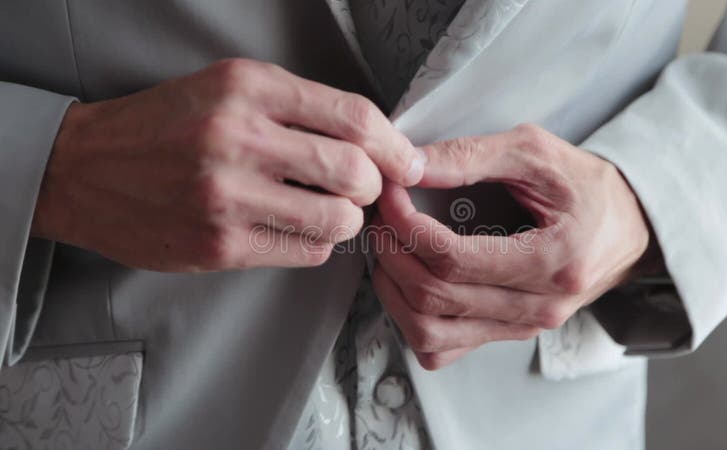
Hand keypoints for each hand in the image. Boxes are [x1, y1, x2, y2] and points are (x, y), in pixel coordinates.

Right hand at [32, 58, 424, 270]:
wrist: (84, 169)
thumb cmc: (163, 126)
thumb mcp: (227, 88)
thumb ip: (299, 108)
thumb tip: (374, 143)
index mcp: (248, 89)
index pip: (353, 116)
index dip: (394, 144)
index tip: (405, 161)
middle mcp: (238, 138)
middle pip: (354, 170)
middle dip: (374, 185)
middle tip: (364, 188)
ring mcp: (227, 196)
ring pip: (337, 219)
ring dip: (347, 219)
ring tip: (328, 210)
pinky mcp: (219, 245)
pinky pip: (306, 252)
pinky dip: (316, 242)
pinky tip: (295, 229)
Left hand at [372, 124, 652, 369]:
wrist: (630, 225)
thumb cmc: (589, 188)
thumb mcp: (537, 153)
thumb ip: (471, 155)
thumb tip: (411, 166)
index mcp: (552, 260)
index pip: (453, 260)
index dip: (406, 227)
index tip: (390, 196)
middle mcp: (538, 306)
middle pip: (435, 297)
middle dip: (392, 253)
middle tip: (383, 218)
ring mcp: (523, 328)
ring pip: (430, 333)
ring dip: (394, 292)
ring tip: (389, 250)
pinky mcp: (509, 334)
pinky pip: (443, 350)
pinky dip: (413, 323)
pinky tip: (408, 286)